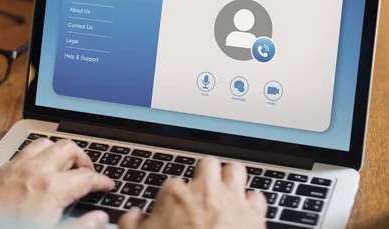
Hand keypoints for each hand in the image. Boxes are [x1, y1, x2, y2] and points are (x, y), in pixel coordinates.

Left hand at [0, 138, 114, 227]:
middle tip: (88, 173)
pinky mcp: (0, 169)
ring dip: (59, 152)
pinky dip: (38, 155)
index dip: (102, 180)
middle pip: (68, 148)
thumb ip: (81, 227)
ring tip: (64, 166)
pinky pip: (25, 151)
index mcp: (52, 188)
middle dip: (83, 158)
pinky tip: (37, 169)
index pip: (87, 177)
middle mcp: (35, 170)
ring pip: (46, 143)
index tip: (107, 184)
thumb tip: (100, 219)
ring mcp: (16, 166)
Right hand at [120, 158, 266, 228]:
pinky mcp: (254, 215)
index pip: (172, 183)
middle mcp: (205, 191)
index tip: (173, 208)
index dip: (173, 197)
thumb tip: (133, 216)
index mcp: (175, 195)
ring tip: (226, 189)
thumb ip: (131, 224)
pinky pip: (257, 197)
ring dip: (230, 178)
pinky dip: (251, 203)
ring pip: (235, 170)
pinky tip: (245, 211)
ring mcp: (231, 200)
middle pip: (207, 165)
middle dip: (205, 174)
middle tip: (203, 189)